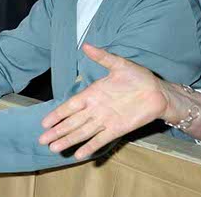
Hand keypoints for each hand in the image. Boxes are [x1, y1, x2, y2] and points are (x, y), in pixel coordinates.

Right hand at [39, 44, 167, 159]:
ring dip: (68, 140)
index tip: (44, 123)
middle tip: (42, 140)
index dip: (57, 114)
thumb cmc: (138, 77)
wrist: (158, 92)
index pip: (69, 106)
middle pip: (72, 122)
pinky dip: (90, 147)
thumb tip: (86, 45)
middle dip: (57, 131)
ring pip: (82, 132)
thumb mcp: (119, 64)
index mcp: (92, 93)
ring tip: (54, 149)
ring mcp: (105, 120)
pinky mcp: (117, 129)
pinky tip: (79, 155)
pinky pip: (101, 140)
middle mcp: (95, 109)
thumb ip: (102, 57)